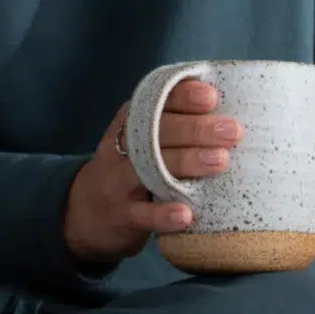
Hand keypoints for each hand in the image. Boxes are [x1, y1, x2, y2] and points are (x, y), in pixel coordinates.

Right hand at [62, 80, 244, 264]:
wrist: (83, 215)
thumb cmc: (127, 172)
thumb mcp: (139, 142)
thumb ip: (170, 125)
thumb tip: (222, 107)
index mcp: (129, 124)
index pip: (153, 102)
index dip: (181, 97)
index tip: (210, 97)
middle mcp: (121, 149)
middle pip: (157, 133)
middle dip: (196, 129)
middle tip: (232, 131)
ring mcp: (118, 183)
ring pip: (150, 168)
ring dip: (186, 162)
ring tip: (220, 161)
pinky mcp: (121, 216)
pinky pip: (143, 215)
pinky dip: (164, 215)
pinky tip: (186, 214)